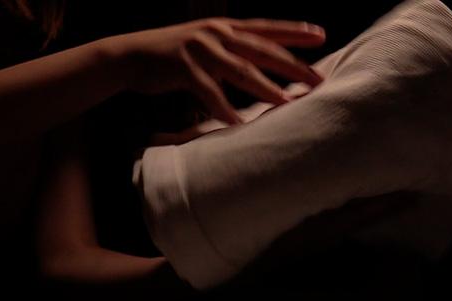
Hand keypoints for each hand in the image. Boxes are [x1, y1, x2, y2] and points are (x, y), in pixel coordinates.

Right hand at [104, 18, 325, 123]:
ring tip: (287, 103)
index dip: (295, 30)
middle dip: (293, 65)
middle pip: (263, 50)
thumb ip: (233, 49)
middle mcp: (217, 33)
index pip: (267, 28)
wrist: (130, 54)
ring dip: (266, 89)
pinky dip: (223, 109)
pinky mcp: (182, 67)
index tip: (321, 34)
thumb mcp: (207, 44)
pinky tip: (237, 122)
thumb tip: (262, 63)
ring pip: (241, 70)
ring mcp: (200, 49)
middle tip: (317, 78)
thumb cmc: (174, 55)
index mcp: (226, 27)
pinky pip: (208, 92)